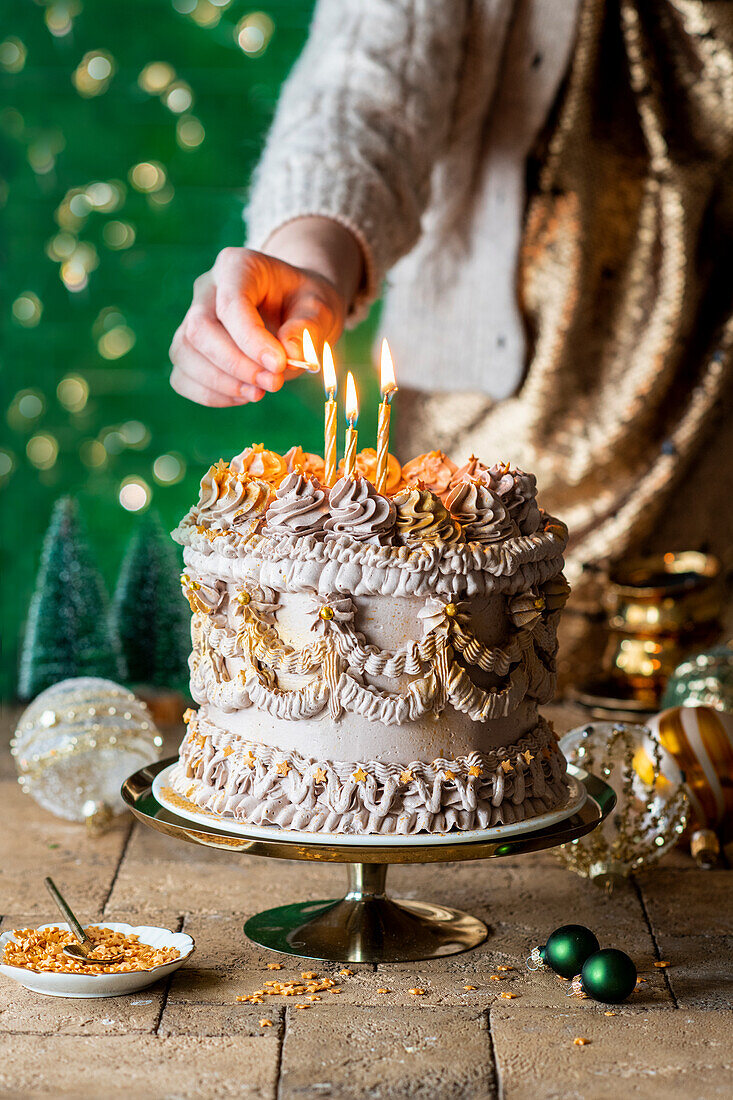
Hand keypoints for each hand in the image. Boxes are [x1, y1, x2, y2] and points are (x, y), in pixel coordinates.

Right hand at [169, 219, 363, 406]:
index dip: (251, 340)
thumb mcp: (321, 307)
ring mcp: (191, 318)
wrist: (296, 310)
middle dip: (235, 365)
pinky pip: (182, 377)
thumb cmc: (306, 304)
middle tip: (274, 384)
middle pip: (199, 330)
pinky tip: (243, 395)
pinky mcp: (190, 349)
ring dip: (221, 383)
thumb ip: (308, 328)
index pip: (231, 304)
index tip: (279, 366)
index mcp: (237, 266)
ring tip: (260, 393)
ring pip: (184, 353)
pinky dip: (209, 394)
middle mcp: (206, 289)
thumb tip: (290, 354)